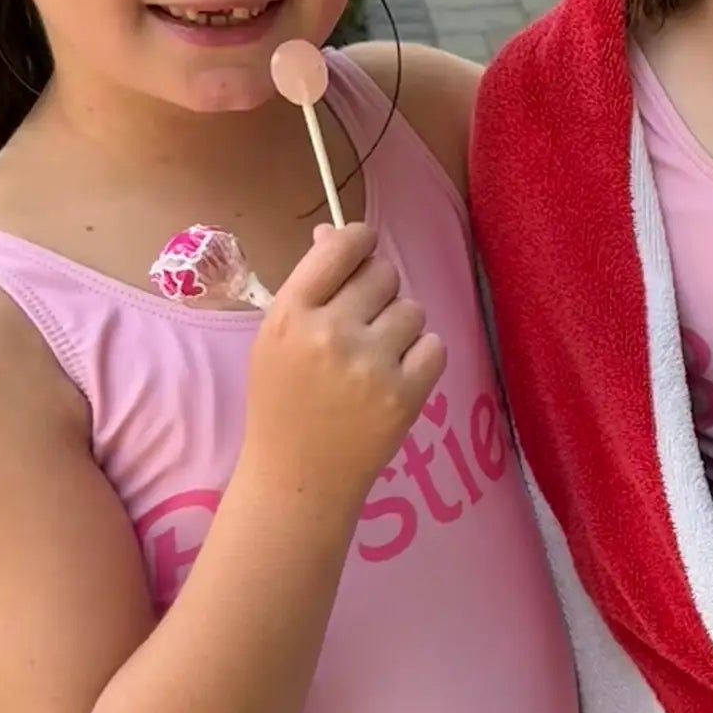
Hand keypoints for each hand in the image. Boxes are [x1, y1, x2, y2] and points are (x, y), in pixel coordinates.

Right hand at [241, 223, 444, 505]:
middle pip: (384, 273)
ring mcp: (369, 365)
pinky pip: (435, 345)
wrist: (297, 479)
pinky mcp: (405, 394)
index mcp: (290, 315)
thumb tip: (335, 232)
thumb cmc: (283, 403)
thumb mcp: (277, 339)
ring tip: (372, 361)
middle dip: (378, 293)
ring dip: (400, 330)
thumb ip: (310, 285)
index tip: (361, 254)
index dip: (359, 243)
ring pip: (412, 309)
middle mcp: (329, 334)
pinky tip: (395, 379)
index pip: (342, 246)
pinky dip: (420, 359)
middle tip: (362, 326)